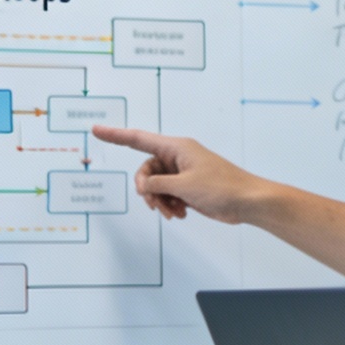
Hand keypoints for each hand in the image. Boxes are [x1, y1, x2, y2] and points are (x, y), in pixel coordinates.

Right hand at [90, 126, 262, 223]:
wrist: (247, 202)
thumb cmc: (221, 187)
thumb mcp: (183, 186)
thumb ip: (157, 184)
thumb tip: (145, 185)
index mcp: (177, 148)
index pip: (139, 139)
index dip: (116, 135)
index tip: (96, 129)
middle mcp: (178, 157)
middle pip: (146, 170)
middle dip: (147, 189)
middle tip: (154, 204)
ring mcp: (184, 172)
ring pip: (156, 185)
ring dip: (160, 201)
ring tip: (173, 212)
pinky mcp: (189, 187)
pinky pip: (168, 194)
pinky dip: (170, 205)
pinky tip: (180, 214)